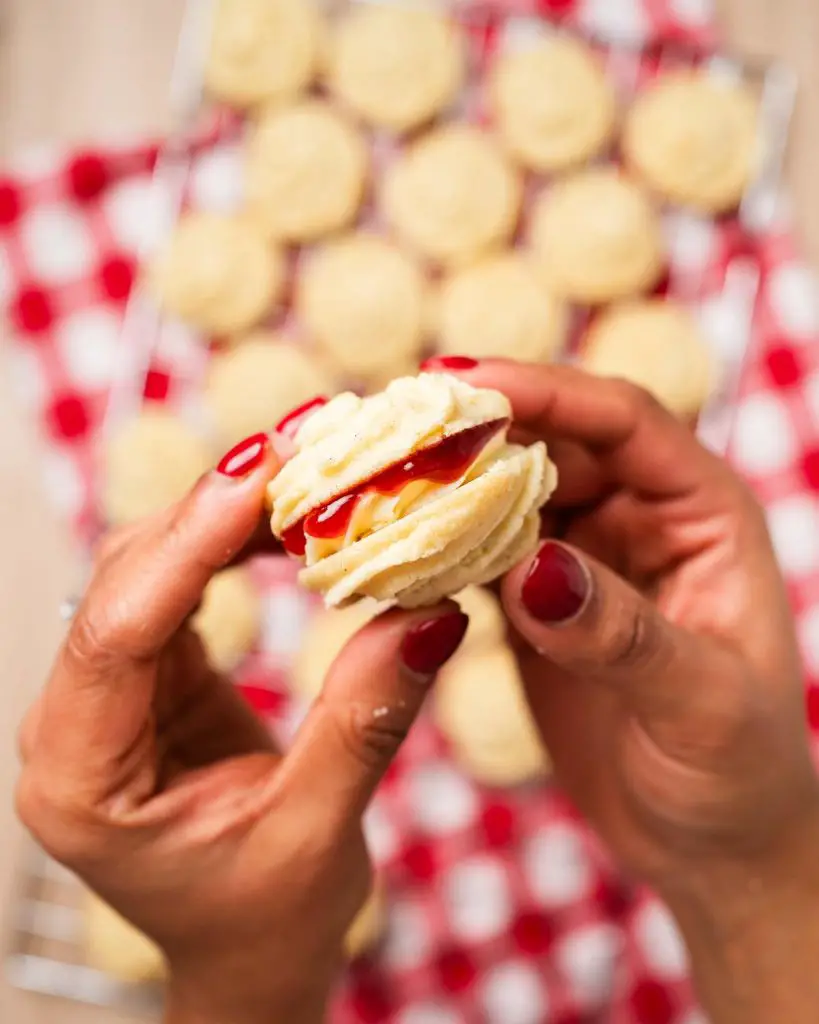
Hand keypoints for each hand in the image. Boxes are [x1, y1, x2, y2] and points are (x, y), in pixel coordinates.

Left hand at [16, 433, 467, 1023]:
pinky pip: (182, 587)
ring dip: (224, 516)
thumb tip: (431, 613)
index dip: (187, 545)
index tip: (259, 473)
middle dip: (212, 510)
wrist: (247, 954)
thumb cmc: (266, 919)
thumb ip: (365, 720)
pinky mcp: (151, 677)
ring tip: (304, 469)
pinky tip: (285, 519)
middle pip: (126, 583)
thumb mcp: (319, 831)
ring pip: (150, 570)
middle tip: (301, 447)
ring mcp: (110, 694)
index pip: (117, 635)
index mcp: (83, 779)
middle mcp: (76, 725)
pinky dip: (233, 546)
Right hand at [428, 357, 818, 1022]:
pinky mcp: (536, 604)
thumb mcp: (701, 706)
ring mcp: (583, 559)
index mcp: (700, 513)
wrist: (708, 842)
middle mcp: (639, 518)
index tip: (461, 385)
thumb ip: (623, 635)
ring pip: (502, 493)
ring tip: (365, 479)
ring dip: (440, 485)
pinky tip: (385, 548)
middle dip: (471, 431)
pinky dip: (432, 547)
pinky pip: (477, 554)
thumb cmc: (737, 774)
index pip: (621, 421)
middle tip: (385, 430)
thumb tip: (531, 568)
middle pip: (547, 445)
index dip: (544, 392)